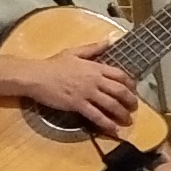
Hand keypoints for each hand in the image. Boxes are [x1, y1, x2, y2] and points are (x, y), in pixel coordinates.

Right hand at [22, 43, 137, 134]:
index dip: (130, 84)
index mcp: (95, 67)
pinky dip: (107, 124)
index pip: (120, 75)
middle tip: (134, 107)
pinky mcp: (78, 104)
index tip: (133, 90)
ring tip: (127, 121)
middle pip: (119, 91)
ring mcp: (87, 93)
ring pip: (111, 105)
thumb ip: (94, 48)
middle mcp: (94, 80)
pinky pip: (96, 115)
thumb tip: (110, 40)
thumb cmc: (53, 64)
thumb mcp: (74, 52)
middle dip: (130, 100)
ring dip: (122, 114)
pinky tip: (113, 130)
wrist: (36, 76)